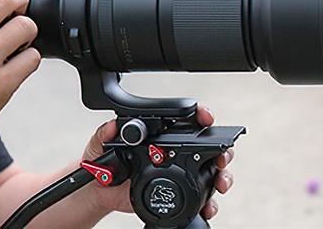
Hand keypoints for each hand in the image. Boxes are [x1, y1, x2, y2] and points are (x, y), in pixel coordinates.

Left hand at [81, 105, 235, 219]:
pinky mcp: (179, 194)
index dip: (202, 117)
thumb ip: (104, 133)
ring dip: (222, 176)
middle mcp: (176, 153)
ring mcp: (180, 173)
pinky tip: (208, 206)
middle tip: (221, 156)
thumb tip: (112, 126)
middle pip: (209, 147)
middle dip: (222, 150)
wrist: (100, 192)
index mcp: (161, 136)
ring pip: (211, 172)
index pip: (187, 122)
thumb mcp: (100, 144)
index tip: (207, 118)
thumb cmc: (103, 162)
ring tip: (221, 182)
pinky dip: (209, 204)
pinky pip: (201, 200)